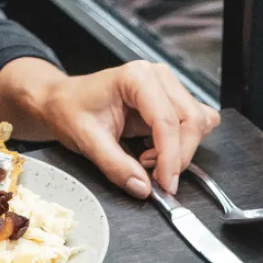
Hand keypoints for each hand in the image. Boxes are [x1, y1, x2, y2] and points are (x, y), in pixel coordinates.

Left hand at [0, 58, 219, 197]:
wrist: (63, 102)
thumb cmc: (71, 110)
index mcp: (136, 77)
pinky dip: (183, 143)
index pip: (167, 120)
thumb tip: (142, 186)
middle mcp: (158, 76)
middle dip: (178, 156)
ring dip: (180, 150)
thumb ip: (115, 165)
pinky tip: (157, 149)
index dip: (170, 157)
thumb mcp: (86, 140)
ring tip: (148, 158)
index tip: (166, 183)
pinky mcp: (172, 100)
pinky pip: (196, 122)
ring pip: (198, 122)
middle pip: (191, 121)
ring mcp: (168, 86)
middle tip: (156, 177)